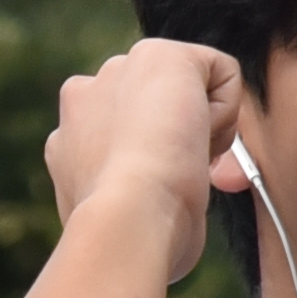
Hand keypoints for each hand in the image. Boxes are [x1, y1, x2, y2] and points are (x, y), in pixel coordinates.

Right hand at [40, 40, 248, 273]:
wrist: (125, 220)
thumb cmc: (127, 243)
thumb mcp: (118, 222)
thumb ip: (129, 198)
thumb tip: (172, 214)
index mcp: (69, 139)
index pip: (127, 133)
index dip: (153, 161)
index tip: (158, 193)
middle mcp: (84, 97)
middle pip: (153, 105)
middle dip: (173, 134)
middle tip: (177, 177)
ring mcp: (119, 70)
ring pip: (185, 88)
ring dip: (198, 124)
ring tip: (186, 162)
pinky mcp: (161, 54)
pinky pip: (221, 73)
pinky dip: (227, 109)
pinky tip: (200, 143)